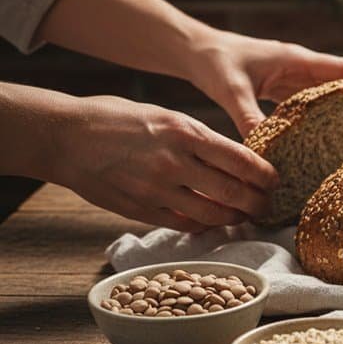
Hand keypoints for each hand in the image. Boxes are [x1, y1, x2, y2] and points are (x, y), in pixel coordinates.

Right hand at [50, 95, 279, 231]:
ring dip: (234, 219)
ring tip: (244, 216)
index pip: (241, 160)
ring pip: (212, 215)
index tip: (276, 181)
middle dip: (258, 203)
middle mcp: (175, 163)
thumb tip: (235, 160)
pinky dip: (203, 227)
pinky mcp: (140, 210)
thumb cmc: (118, 119)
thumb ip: (200, 139)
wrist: (66, 136)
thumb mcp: (167, 116)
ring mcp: (157, 190)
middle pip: (233, 192)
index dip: (265, 175)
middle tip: (267, 206)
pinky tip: (213, 223)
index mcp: (186, 132)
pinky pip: (184, 225)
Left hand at [187, 30, 342, 136]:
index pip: (341, 68)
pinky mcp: (281, 88)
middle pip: (341, 81)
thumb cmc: (213, 62)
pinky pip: (310, 102)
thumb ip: (248, 118)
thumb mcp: (231, 90)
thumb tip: (262, 152)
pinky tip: (330, 136)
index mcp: (296, 59)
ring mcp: (291, 77)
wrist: (193, 51)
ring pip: (328, 92)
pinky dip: (323, 116)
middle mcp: (299, 66)